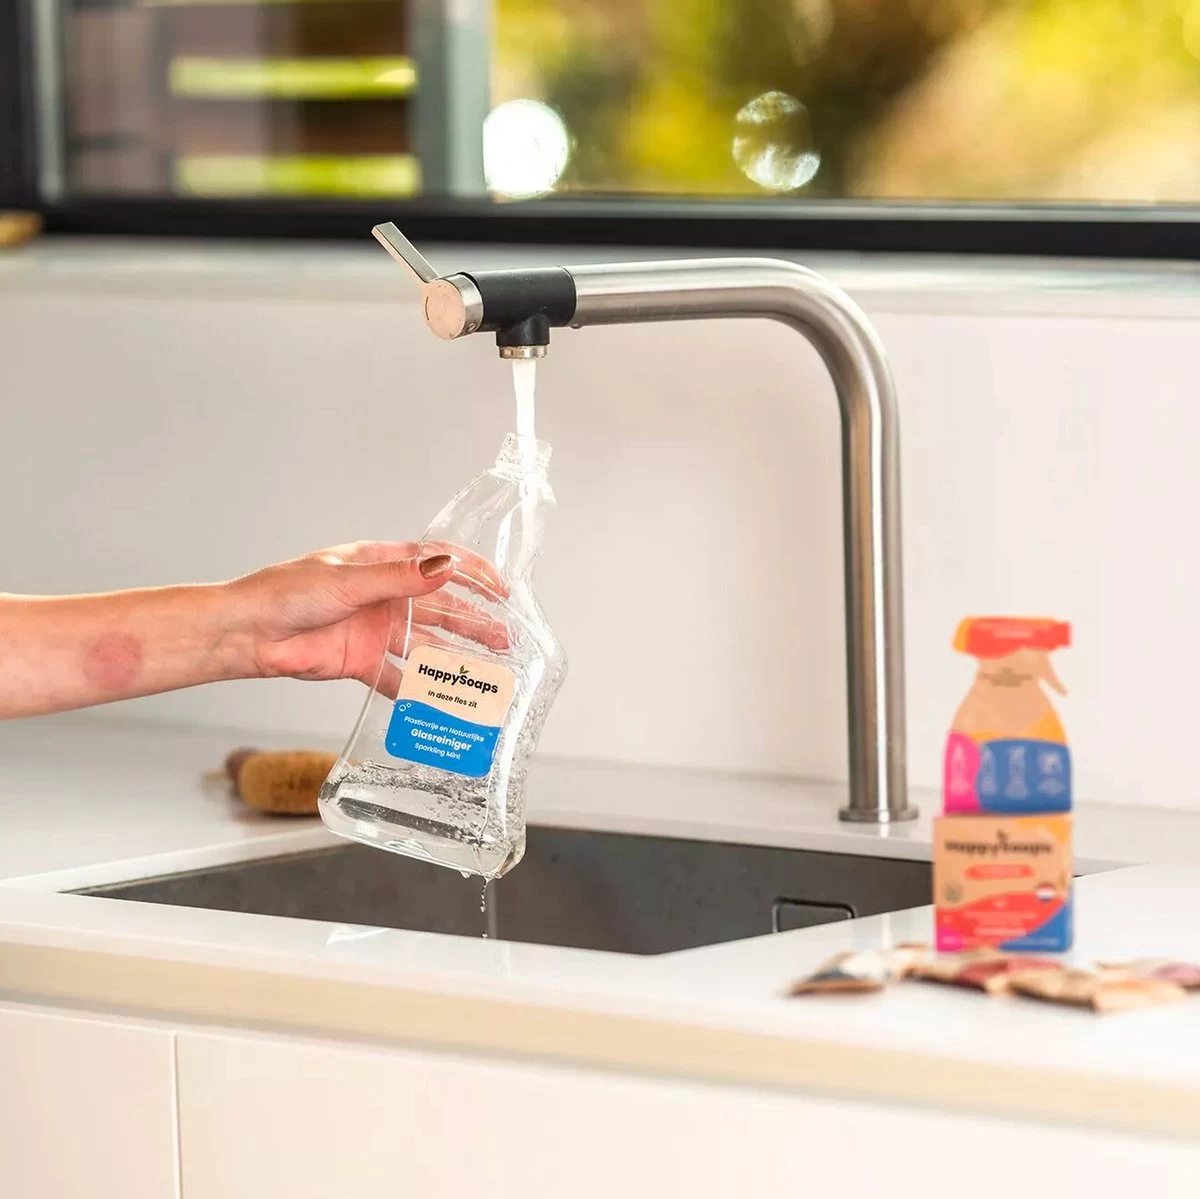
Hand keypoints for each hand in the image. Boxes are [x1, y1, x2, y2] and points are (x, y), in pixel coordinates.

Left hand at [229, 540, 508, 689]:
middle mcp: (384, 597)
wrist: (248, 633)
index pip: (436, 561)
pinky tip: (444, 701)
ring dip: (456, 656)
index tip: (501, 588)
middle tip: (505, 636)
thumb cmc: (287, 593)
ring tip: (487, 669)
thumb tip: (445, 568)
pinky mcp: (363, 662)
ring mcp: (375, 630)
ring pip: (426, 645)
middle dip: (474, 621)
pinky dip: (420, 691)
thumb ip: (399, 579)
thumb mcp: (349, 581)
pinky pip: (399, 678)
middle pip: (440, 609)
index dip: (471, 573)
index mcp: (381, 563)